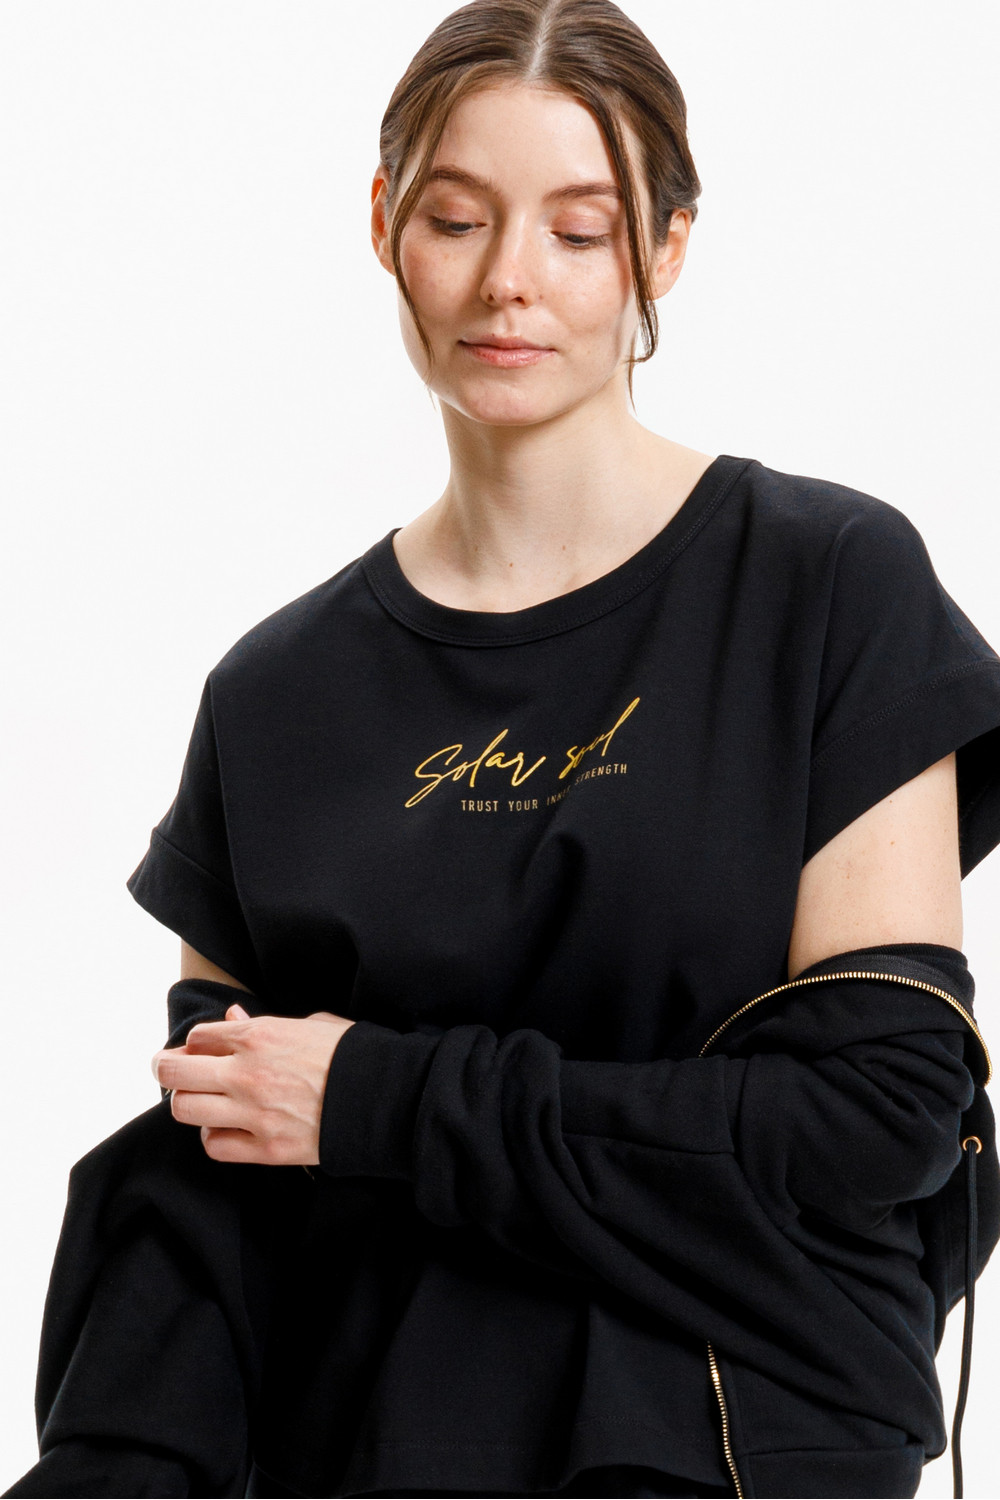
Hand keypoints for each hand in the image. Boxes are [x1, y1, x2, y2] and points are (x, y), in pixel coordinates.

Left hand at [152, 1004, 355, 1165]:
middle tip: (169, 1070)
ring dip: (187, 1103)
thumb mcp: (312, 1024)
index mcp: (261, 1034)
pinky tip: (224, 1128)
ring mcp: (254, 1112)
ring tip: (200, 1101)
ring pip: (185, 1108)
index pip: (198, 1036)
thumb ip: (264, 1023)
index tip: (196, 1050)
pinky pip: (213, 1146)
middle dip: (166, 1068)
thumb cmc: (353, 1055)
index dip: (192, 1043)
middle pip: (175, 1070)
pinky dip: (212, 1137)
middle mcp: (248, 1071)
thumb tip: (232, 1018)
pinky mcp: (266, 1148)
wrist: (385, 1097)